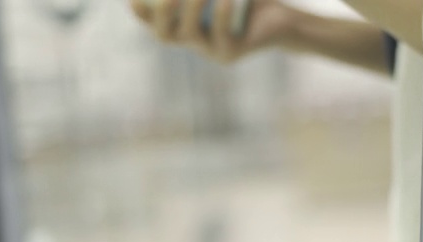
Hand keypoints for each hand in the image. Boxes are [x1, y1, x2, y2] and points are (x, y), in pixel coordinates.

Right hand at [130, 0, 291, 63]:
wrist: (281, 20)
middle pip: (164, 34)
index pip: (154, 21)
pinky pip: (220, 35)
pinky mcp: (230, 55)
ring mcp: (210, 51)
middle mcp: (193, 41)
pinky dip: (220, 14)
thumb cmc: (248, 0)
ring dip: (192, 7)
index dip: (141, 11)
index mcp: (184, 25)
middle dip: (160, 12)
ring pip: (190, 34)